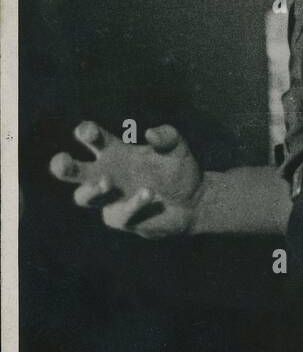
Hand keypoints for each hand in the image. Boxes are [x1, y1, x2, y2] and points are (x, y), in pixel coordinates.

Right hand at [49, 121, 203, 238]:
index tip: (88, 132)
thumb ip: (167, 137)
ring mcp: (110, 199)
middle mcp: (106, 173)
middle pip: (73, 170)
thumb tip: (151, 133)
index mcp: (114, 151)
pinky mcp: (121, 219)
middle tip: (61, 161)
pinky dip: (133, 203)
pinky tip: (148, 193)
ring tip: (107, 182)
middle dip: (63, 166)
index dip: (86, 133)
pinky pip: (119, 213)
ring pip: (83, 197)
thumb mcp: (177, 148)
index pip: (93, 139)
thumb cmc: (178, 170)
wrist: (192, 201)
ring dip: (92, 190)